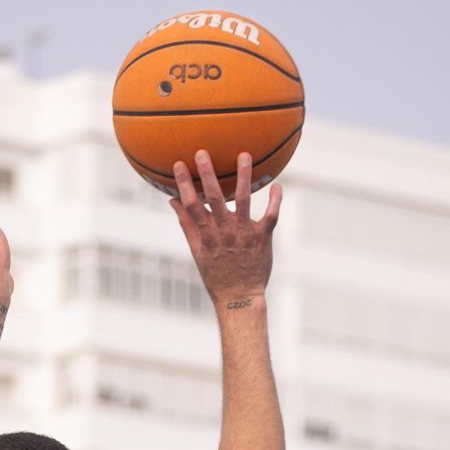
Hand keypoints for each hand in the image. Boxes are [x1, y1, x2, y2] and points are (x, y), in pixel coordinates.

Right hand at [170, 151, 280, 304]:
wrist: (239, 297)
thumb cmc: (216, 274)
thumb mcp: (197, 251)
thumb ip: (186, 224)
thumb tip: (173, 200)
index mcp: (206, 235)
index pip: (192, 205)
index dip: (185, 184)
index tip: (179, 164)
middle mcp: (224, 232)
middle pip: (215, 199)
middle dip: (208, 175)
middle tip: (203, 152)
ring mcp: (244, 234)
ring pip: (245, 201)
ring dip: (244, 177)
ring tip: (244, 156)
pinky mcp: (262, 238)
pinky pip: (271, 215)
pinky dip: (275, 200)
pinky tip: (276, 185)